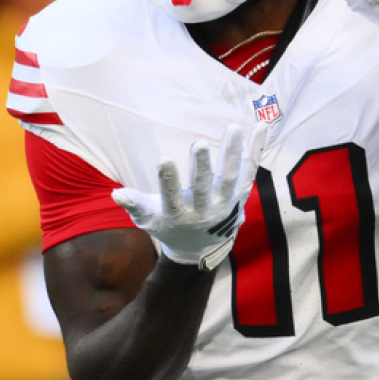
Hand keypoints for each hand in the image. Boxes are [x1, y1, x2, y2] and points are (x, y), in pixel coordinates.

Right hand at [111, 124, 263, 269]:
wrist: (201, 251)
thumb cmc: (169, 229)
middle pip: (205, 188)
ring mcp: (225, 204)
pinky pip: (249, 171)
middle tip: (199, 144)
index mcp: (179, 217)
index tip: (164, 160)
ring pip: (230, 177)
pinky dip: (256, 150)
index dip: (168, 181)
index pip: (172, 199)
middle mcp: (205, 212)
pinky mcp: (240, 195)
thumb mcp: (148, 221)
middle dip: (202, 167)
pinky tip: (262, 128)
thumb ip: (135, 206)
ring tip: (232, 128)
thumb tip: (117, 194)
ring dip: (232, 153)